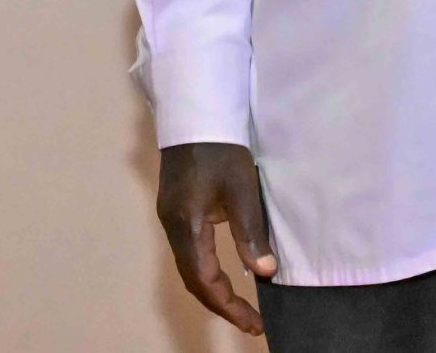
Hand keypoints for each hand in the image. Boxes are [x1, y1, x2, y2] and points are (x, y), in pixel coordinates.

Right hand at [156, 142, 277, 335]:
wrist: (195, 113)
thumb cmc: (220, 149)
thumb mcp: (241, 189)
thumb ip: (250, 232)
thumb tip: (265, 272)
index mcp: (186, 225)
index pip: (205, 279)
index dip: (229, 305)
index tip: (255, 322)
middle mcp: (172, 227)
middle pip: (193, 279)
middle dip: (221, 304)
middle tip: (251, 322)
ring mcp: (170, 218)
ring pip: (189, 267)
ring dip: (213, 290)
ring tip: (240, 306)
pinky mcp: (175, 209)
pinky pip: (189, 253)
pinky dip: (206, 272)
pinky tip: (225, 275)